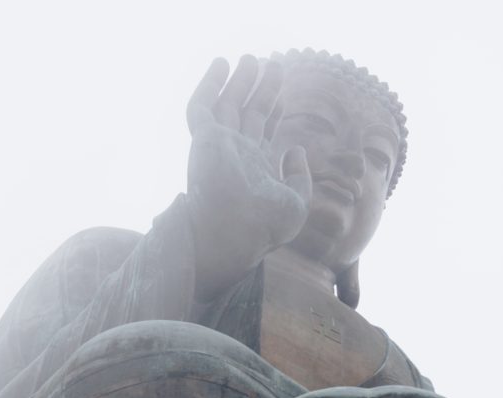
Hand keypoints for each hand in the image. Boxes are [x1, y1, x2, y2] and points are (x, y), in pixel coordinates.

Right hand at [186, 55, 311, 247]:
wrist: (236, 233)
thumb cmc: (265, 227)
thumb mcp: (296, 201)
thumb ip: (299, 176)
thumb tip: (294, 149)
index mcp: (256, 166)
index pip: (264, 129)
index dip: (273, 107)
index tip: (282, 91)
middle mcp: (236, 153)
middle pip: (248, 111)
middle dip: (261, 88)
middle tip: (273, 64)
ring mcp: (219, 145)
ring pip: (227, 103)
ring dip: (239, 80)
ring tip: (251, 58)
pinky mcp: (203, 139)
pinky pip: (202, 105)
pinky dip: (210, 83)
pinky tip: (222, 64)